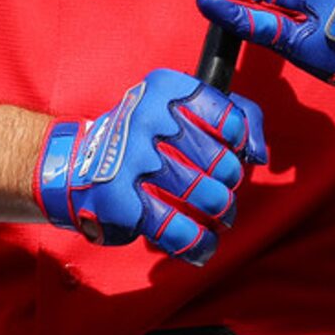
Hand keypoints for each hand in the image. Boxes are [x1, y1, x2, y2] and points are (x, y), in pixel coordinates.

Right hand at [34, 70, 266, 264]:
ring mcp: (133, 160)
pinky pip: (178, 229)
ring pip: (207, 198)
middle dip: (228, 184)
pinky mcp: (122, 201)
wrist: (74, 166)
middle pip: (223, 164)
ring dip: (219, 213)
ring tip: (215, 215)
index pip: (231, 121)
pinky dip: (198, 243)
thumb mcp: (180, 107)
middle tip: (218, 188)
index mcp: (165, 89)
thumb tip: (259, 153)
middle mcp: (147, 118)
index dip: (238, 144)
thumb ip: (234, 115)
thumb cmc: (142, 139)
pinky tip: (202, 244)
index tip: (229, 152)